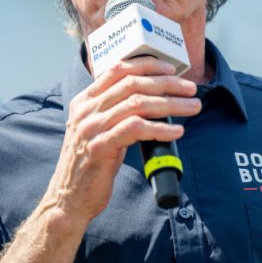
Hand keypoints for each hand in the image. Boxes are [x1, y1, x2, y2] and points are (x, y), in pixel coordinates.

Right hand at [40, 56, 199, 226]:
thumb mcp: (98, 129)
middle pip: (133, 84)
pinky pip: (136, 129)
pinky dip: (161, 128)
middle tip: (191, 89)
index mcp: (85, 101)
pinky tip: (177, 131)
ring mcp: (91, 128)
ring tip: (192, 107)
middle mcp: (86, 110)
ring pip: (138, 104)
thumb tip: (155, 98)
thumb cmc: (91, 163)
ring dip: (171, 104)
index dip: (147, 65)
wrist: (69, 198)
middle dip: (167, 84)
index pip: (118, 69)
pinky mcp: (100, 148)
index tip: (171, 69)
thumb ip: (116, 110)